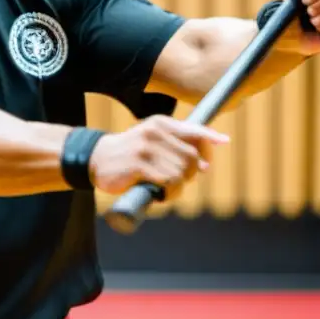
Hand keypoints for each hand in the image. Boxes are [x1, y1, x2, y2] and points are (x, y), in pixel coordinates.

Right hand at [88, 115, 229, 201]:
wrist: (96, 158)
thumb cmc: (129, 154)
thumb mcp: (152, 141)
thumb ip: (177, 146)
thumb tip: (205, 165)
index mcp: (160, 123)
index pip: (194, 129)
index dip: (210, 138)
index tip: (224, 141)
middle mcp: (155, 131)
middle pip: (192, 157)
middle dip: (191, 173)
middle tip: (178, 181)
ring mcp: (146, 147)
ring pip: (181, 172)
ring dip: (178, 188)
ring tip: (165, 190)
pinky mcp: (138, 164)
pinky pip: (168, 181)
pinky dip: (169, 193)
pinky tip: (159, 194)